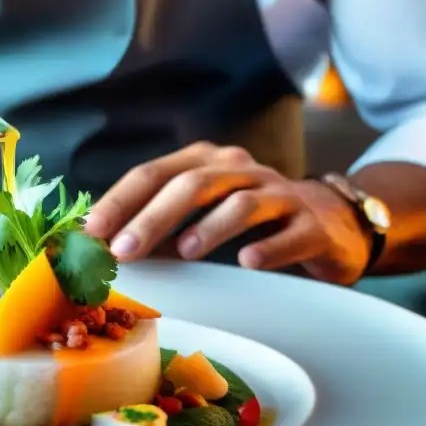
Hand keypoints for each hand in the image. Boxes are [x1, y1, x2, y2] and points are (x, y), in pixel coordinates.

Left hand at [82, 142, 372, 284]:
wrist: (333, 224)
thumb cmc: (253, 222)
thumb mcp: (203, 214)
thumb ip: (159, 226)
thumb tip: (101, 250)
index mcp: (206, 163)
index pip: (154, 174)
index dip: (120, 202)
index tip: (92, 234)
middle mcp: (241, 170)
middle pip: (192, 185)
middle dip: (152, 218)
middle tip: (124, 251)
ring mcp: (280, 194)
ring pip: (241, 203)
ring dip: (209, 228)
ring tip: (185, 253)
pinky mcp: (313, 224)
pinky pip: (290, 232)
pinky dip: (268, 246)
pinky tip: (248, 262)